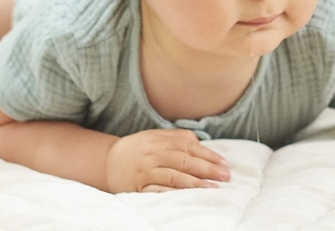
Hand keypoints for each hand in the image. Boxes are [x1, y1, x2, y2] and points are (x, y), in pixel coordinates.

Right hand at [105, 129, 230, 192]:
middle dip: (208, 168)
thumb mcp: (155, 137)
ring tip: (214, 188)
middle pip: (185, 160)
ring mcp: (147, 170)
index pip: (189, 145)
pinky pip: (160, 191)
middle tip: (226, 176)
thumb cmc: (138, 149)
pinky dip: (175, 194)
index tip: (224, 163)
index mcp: (160, 139)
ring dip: (196, 183)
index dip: (208, 154)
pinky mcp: (140, 187)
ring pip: (175, 176)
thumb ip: (176, 138)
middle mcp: (154, 153)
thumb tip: (201, 144)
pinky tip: (188, 197)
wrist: (108, 161)